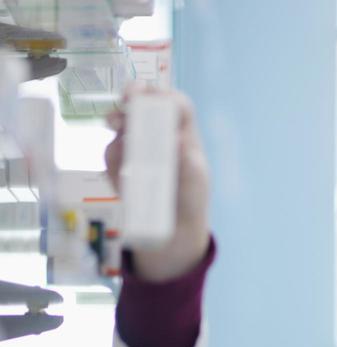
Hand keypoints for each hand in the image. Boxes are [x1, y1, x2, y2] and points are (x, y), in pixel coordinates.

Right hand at [104, 83, 210, 281]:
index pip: (173, 103)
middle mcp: (156, 131)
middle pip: (141, 103)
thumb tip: (177, 141)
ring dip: (116, 121)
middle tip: (126, 102)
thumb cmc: (190, 199)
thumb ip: (188, 163)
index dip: (161, 95)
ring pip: (120, 123)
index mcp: (181, 131)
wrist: (174, 230)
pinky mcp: (120, 164)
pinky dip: (112, 158)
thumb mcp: (195, 182)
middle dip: (130, 97)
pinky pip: (110, 154)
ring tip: (114, 126)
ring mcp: (135, 145)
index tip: (149, 97)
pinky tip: (121, 175)